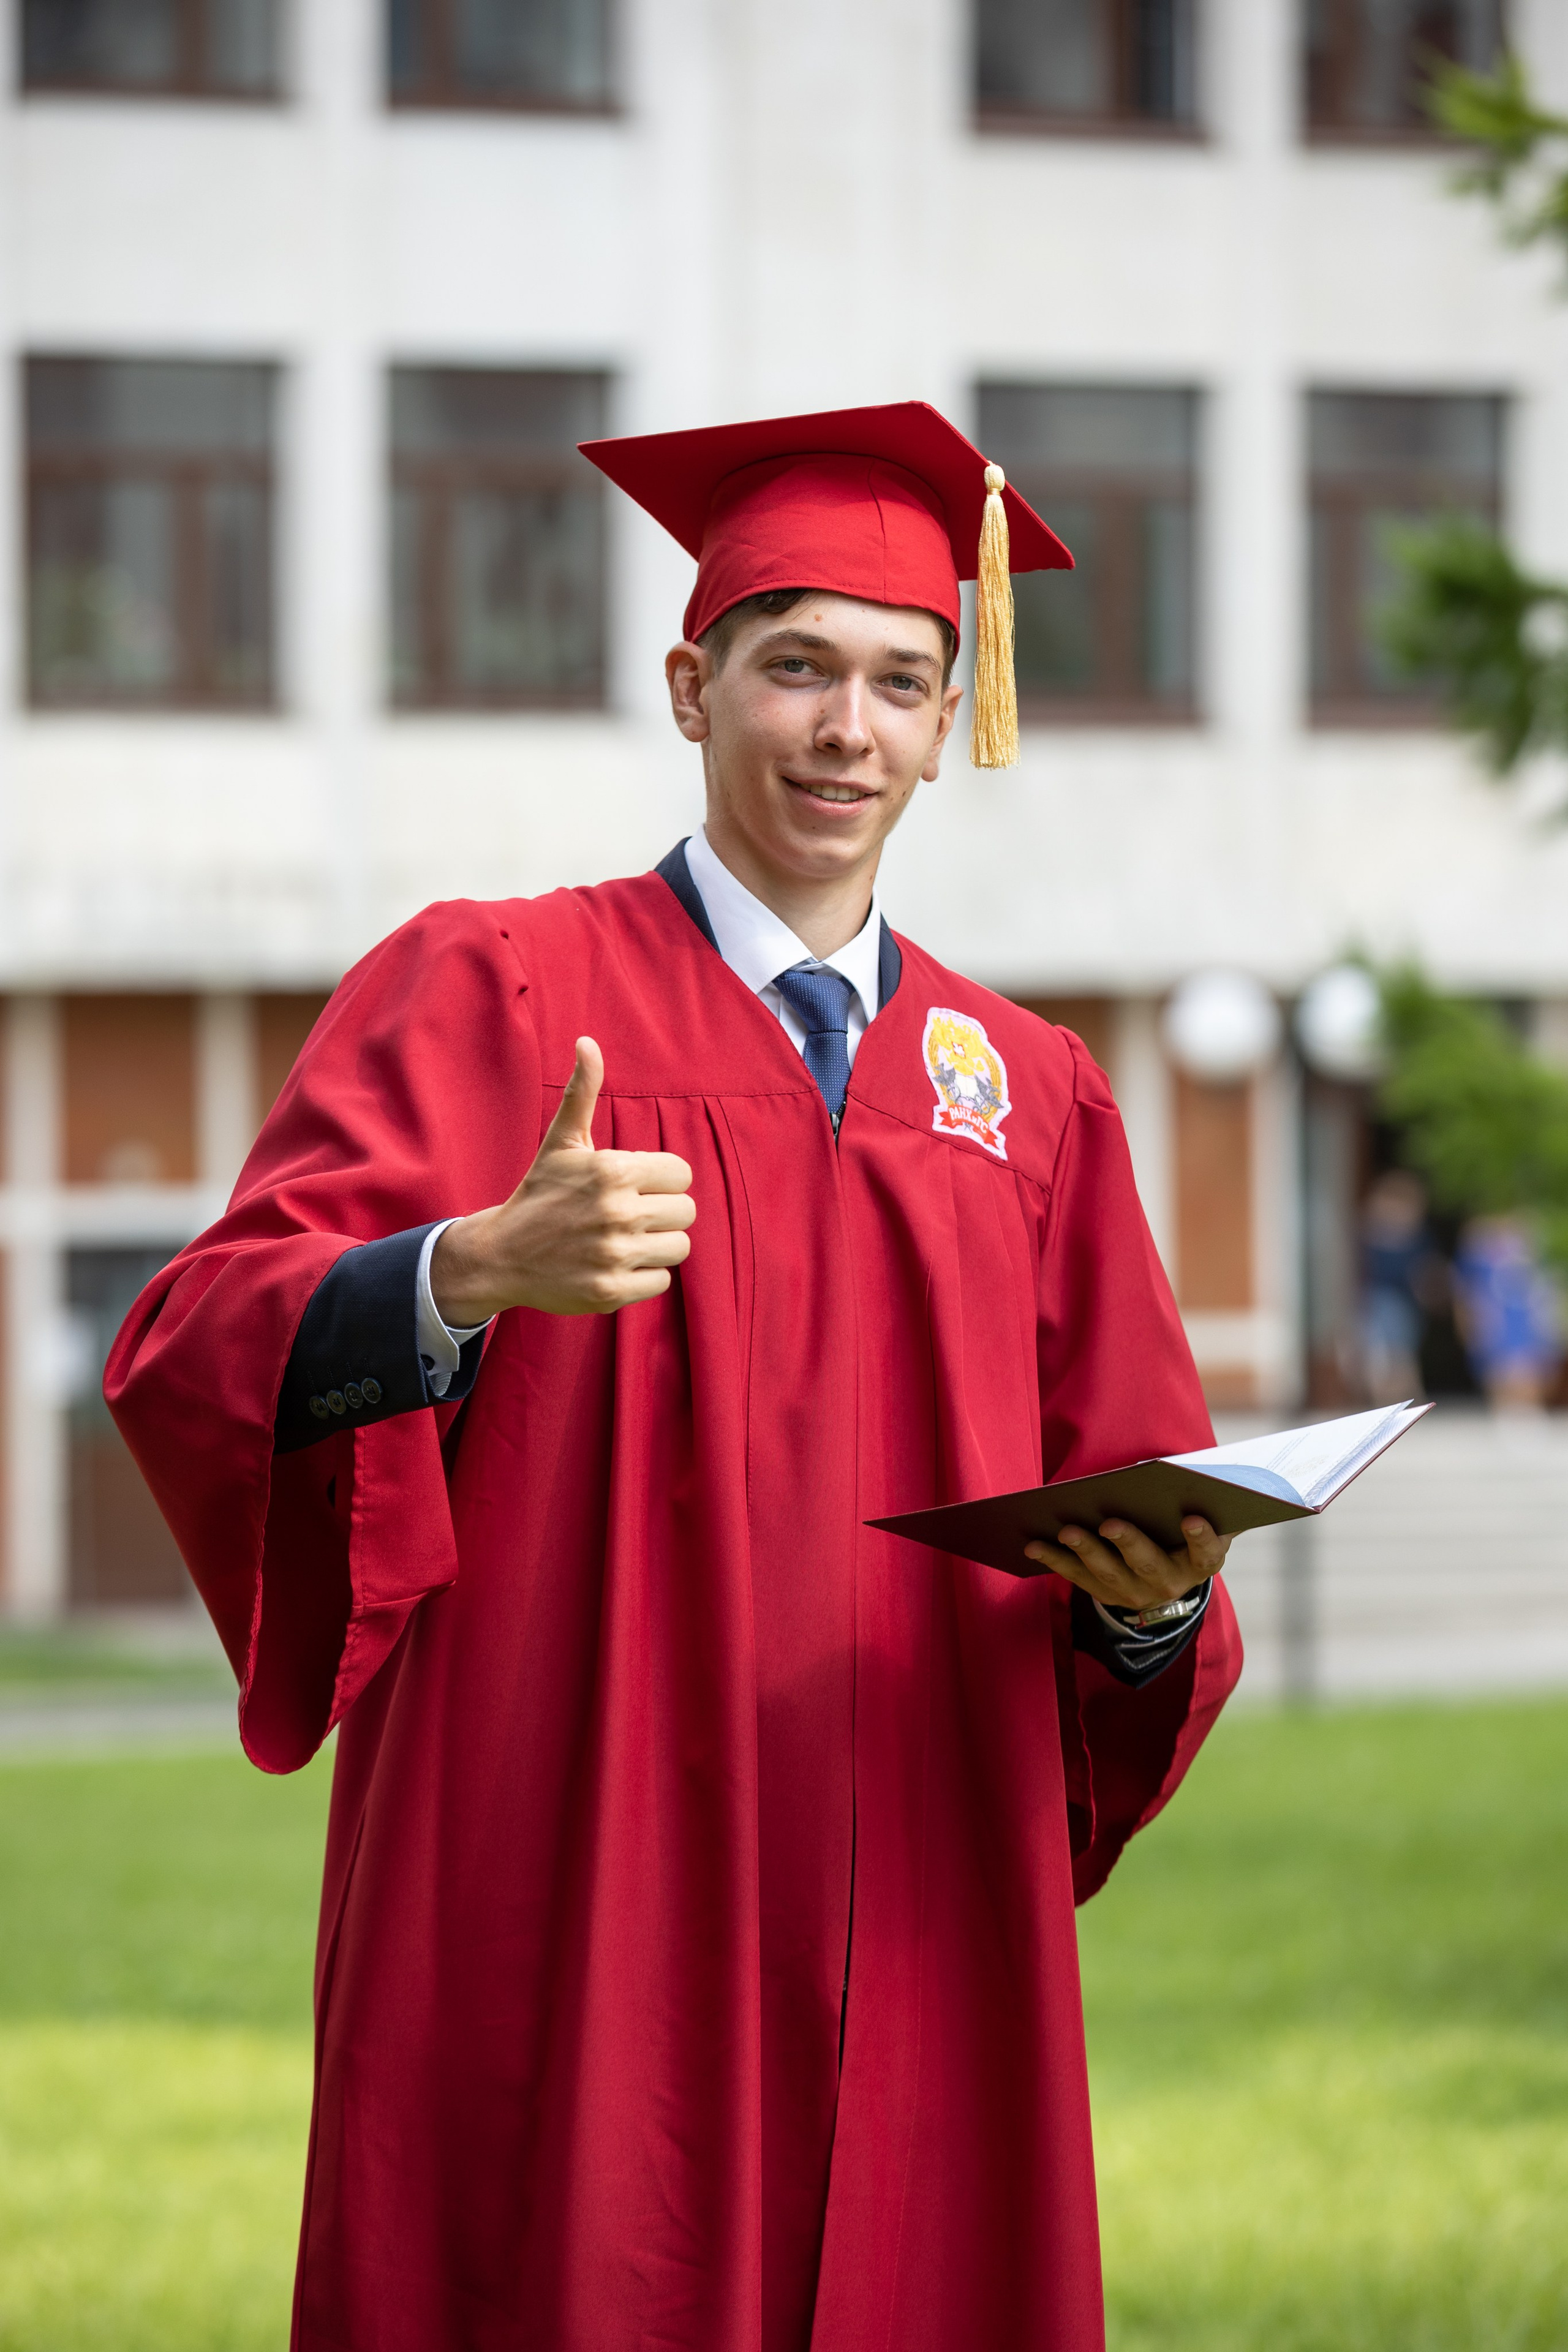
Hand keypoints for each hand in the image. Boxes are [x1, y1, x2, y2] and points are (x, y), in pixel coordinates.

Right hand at [430, 1038, 695, 1322]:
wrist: (500, 1254)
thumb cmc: (540, 1193)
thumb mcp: (561, 1141)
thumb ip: (582, 1092)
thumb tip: (587, 1042)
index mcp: (612, 1171)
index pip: (681, 1173)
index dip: (662, 1179)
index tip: (636, 1186)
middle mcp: (617, 1212)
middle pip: (686, 1211)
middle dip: (662, 1212)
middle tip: (631, 1214)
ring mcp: (613, 1254)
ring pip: (679, 1247)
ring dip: (657, 1244)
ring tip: (626, 1239)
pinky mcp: (610, 1291)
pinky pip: (661, 1282)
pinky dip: (645, 1276)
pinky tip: (617, 1264)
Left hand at [1023, 1514, 1228, 1612]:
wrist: (1170, 1569)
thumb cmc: (1181, 1525)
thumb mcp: (1198, 1513)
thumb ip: (1195, 1497)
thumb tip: (1179, 1467)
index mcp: (1200, 1561)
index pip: (1207, 1552)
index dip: (1202, 1537)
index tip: (1191, 1518)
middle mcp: (1171, 1584)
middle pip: (1149, 1565)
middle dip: (1128, 1543)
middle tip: (1109, 1523)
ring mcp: (1137, 1594)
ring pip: (1109, 1575)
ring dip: (1085, 1551)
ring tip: (1065, 1530)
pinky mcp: (1107, 1596)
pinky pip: (1079, 1578)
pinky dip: (1056, 1560)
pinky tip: (1034, 1544)